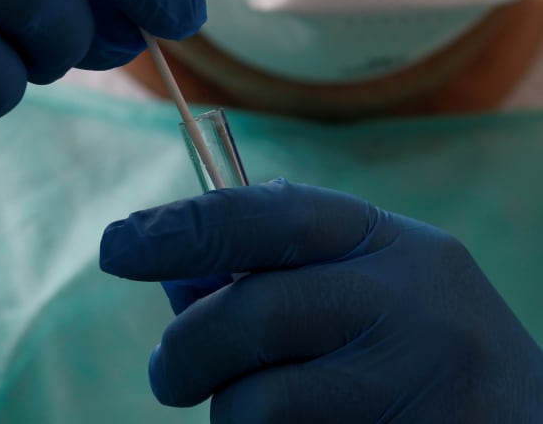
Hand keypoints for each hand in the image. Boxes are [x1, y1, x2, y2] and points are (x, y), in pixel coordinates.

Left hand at [100, 179, 542, 421]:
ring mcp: (414, 387)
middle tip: (168, 374)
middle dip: (185, 351)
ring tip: (255, 410)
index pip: (267, 216)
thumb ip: (276, 269)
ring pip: (258, 405)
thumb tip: (171, 273)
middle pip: (250, 315)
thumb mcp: (360, 279)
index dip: (182, 227)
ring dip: (229, 413)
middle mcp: (406, 303)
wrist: (518, 418)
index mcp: (384, 241)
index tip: (117, 245)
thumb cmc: (406, 340)